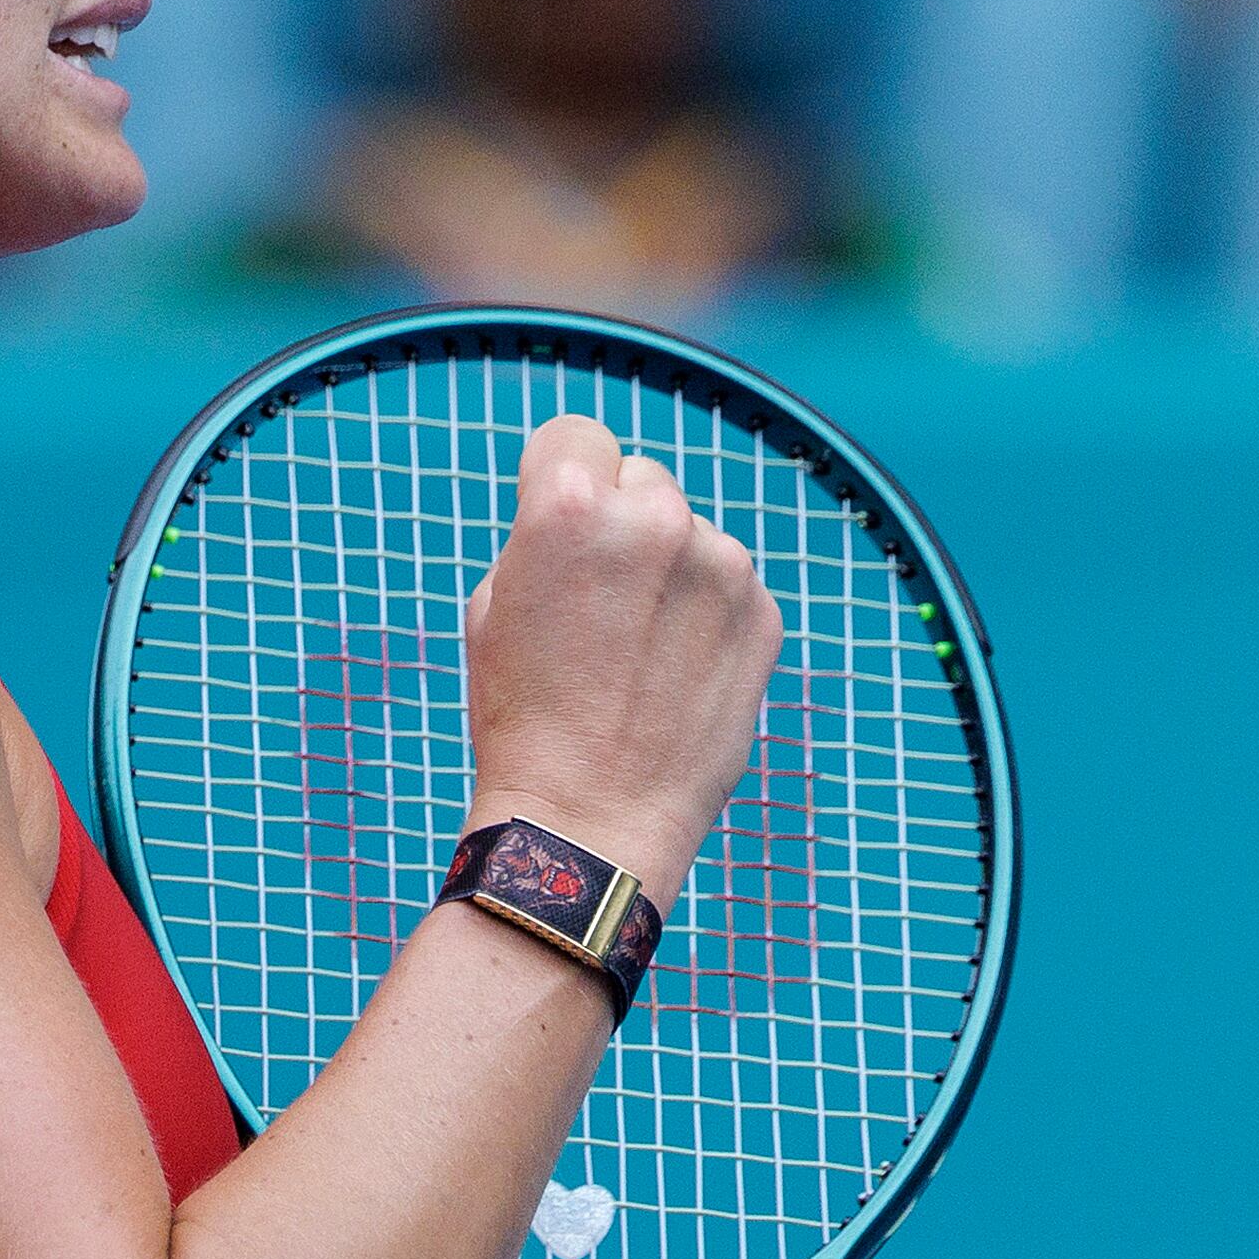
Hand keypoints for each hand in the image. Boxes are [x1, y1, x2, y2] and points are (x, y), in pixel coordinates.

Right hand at [459, 413, 780, 905]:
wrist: (591, 823)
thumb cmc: (524, 719)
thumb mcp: (495, 607)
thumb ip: (546, 537)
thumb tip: (593, 504)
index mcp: (572, 507)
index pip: (575, 435)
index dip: (560, 479)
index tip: (558, 522)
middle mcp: (655, 519)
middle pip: (640, 481)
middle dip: (621, 526)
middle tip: (597, 608)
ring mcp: (720, 565)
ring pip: (690, 535)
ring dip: (669, 572)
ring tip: (636, 654)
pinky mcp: (763, 613)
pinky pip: (729, 586)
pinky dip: (706, 617)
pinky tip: (674, 676)